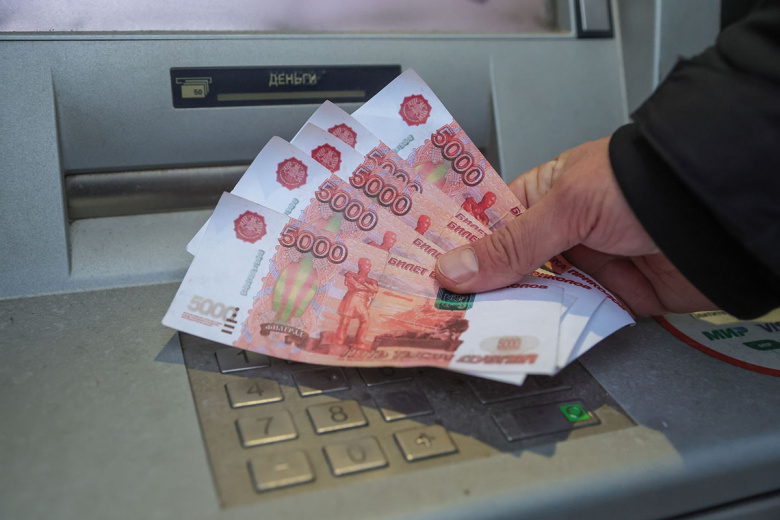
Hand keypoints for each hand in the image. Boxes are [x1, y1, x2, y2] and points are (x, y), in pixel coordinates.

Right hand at [434, 137, 716, 315]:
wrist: (718, 214)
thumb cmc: (642, 185)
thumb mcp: (566, 207)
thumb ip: (511, 245)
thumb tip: (454, 268)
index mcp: (540, 197)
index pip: (486, 228)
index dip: (456, 251)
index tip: (423, 274)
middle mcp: (558, 236)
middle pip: (507, 272)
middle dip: (479, 293)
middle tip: (438, 315)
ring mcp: (583, 271)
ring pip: (535, 302)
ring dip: (513, 318)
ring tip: (472, 336)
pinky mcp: (608, 303)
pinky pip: (570, 323)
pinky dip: (552, 335)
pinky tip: (523, 345)